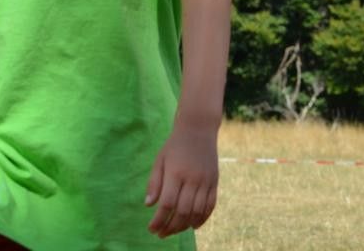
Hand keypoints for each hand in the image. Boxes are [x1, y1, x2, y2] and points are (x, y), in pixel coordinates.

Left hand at [144, 122, 219, 237]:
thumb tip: (149, 206)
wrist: (199, 128)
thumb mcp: (160, 160)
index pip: (167, 204)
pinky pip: (211, 205)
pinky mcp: (215, 181)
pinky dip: (202, 218)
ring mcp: (206, 180)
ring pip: (197, 211)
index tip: (151, 229)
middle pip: (183, 211)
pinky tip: (193, 225)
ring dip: (185, 226)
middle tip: (161, 234)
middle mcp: (193, 178)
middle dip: (171, 227)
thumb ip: (154, 183)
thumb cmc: (175, 145)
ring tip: (174, 230)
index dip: (159, 220)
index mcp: (176, 172)